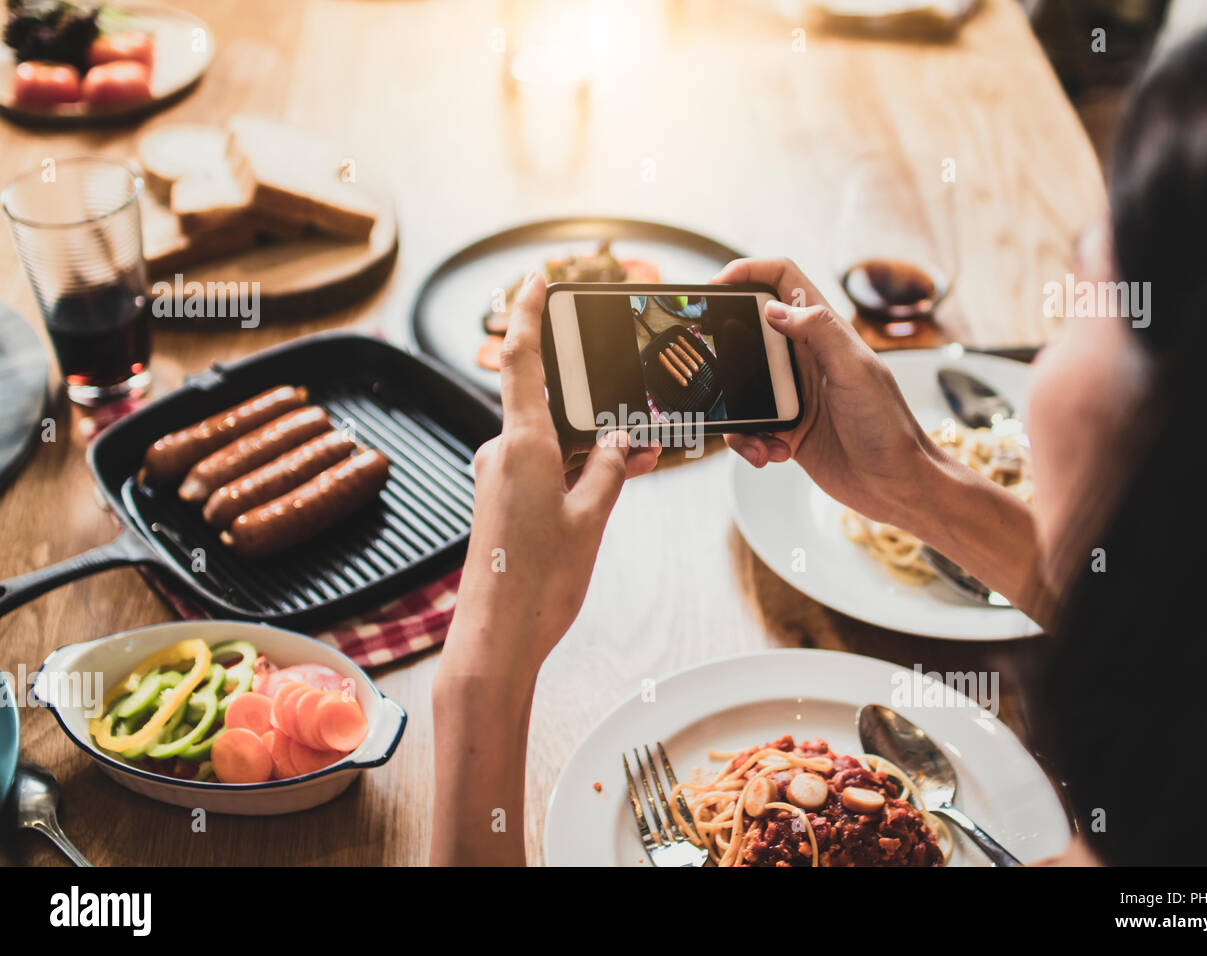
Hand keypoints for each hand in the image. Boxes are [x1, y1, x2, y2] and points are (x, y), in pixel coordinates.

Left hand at [448, 272, 661, 673]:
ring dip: (592, 442)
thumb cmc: (538, 583)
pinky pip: (544, 466)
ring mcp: (498, 477)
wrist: (496, 639)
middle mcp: (502, 453)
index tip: (536, 279)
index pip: (519, 357)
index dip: (527, 311)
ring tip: (643, 456)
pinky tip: (613, 479)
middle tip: (639, 413)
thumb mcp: (591, 518)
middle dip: (593, 400)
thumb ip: (610, 469)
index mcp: (521, 444)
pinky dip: (576, 467)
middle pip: (548, 402)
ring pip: (553, 440)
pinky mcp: (500, 501)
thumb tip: (622, 441)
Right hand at [712, 258, 937, 526]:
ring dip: (739, 411)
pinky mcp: (785, 428)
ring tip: (759, 435)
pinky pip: (748, 426)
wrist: (896, 485)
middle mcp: (804, 358)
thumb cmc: (888, 426)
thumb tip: (774, 309)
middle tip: (708, 362)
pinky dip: (750, 442)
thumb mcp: (857, 370)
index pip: (782, 280)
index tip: (717, 284)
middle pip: (749, 332)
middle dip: (725, 348)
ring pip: (740, 385)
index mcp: (823, 333)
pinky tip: (772, 453)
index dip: (748, 271)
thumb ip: (819, 332)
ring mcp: (792, 393)